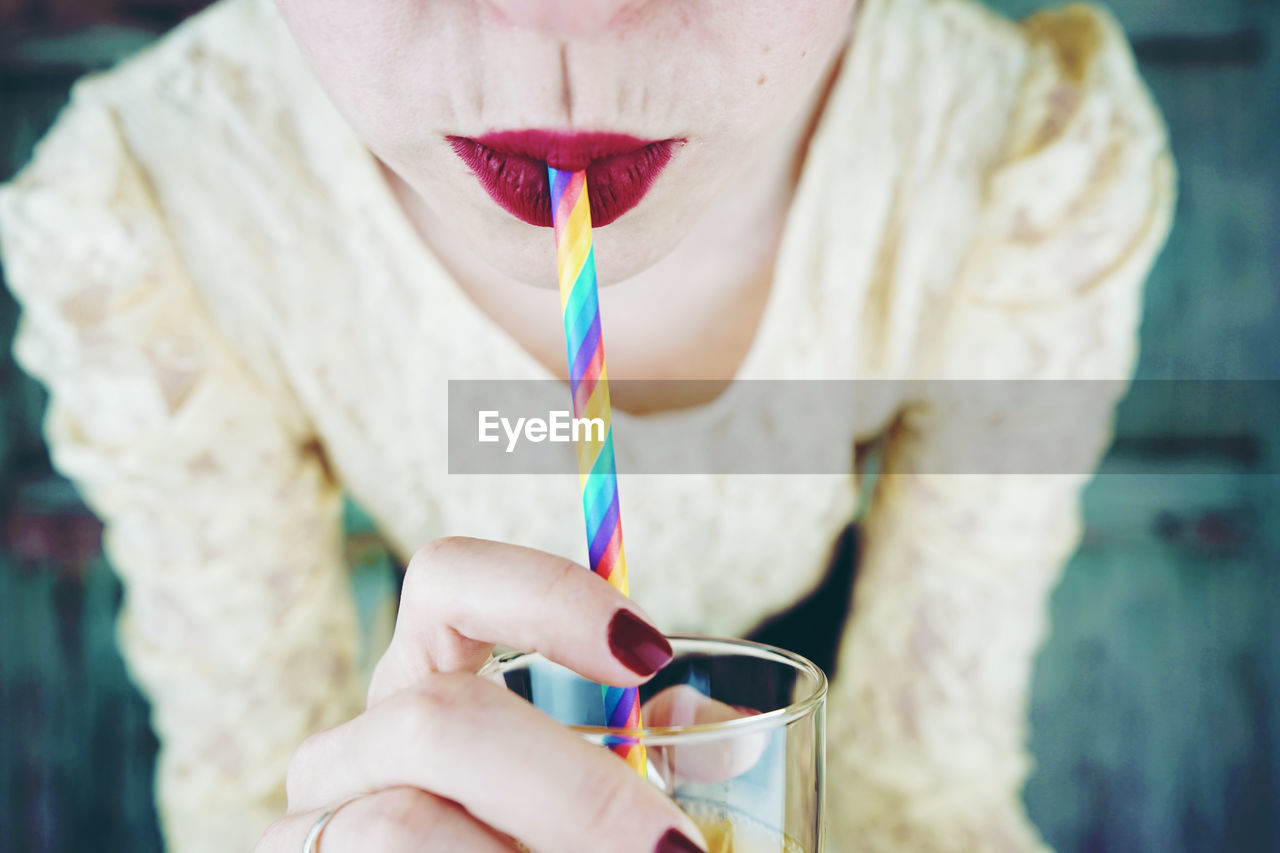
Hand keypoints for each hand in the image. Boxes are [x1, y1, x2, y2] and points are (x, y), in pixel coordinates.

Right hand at [255, 537, 705, 852]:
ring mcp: (314, 821)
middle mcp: (358, 738)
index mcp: (428, 684)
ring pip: (403, 829)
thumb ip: (647, 759)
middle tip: (675, 852)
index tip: (652, 650)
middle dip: (575, 795)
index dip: (547, 593)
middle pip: (439, 720)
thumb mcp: (595, 806)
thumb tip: (721, 733)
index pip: (449, 578)